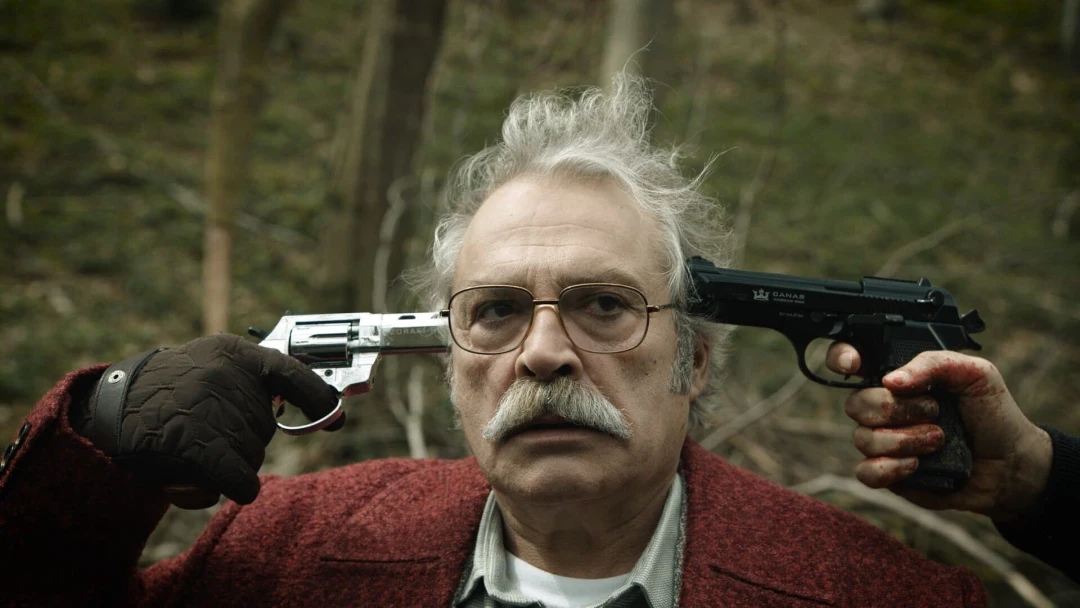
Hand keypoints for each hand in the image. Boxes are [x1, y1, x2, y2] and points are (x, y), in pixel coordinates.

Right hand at [75, 334, 341, 507]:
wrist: (104, 412)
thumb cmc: (161, 395)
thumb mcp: (205, 366)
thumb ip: (249, 379)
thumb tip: (309, 401)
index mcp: (232, 353)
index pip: (291, 371)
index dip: (317, 396)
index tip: (334, 415)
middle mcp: (228, 376)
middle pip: (265, 427)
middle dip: (239, 440)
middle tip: (197, 431)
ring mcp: (213, 408)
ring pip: (251, 454)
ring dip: (227, 462)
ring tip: (187, 447)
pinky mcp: (199, 444)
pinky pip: (240, 477)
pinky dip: (238, 485)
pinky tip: (226, 484)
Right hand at [826, 345, 1051, 521]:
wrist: (1010, 462)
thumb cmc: (991, 412)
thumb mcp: (975, 374)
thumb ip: (933, 364)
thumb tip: (890, 380)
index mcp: (897, 376)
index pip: (850, 358)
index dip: (841, 357)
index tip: (855, 366)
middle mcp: (882, 407)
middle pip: (855, 403)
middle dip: (895, 409)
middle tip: (935, 411)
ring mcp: (882, 441)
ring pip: (862, 438)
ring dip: (903, 440)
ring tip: (938, 440)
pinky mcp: (887, 474)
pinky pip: (865, 472)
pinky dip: (889, 468)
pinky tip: (916, 465)